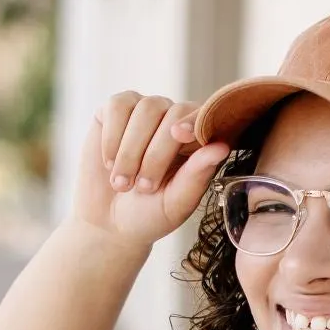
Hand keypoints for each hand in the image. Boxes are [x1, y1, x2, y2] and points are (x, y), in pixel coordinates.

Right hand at [73, 91, 228, 249]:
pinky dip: (112, 136)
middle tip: (143, 188)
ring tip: (122, 182)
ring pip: (144, 108)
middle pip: (173, 113)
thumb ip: (197, 175)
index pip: (204, 117)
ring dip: (130, 150)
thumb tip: (221, 147)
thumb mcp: (176, 203)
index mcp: (198, 140)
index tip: (179, 135)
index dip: (193, 122)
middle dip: (155, 153)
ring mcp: (145, 110)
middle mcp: (175, 119)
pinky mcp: (115, 110)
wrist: (109, 223)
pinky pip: (117, 106)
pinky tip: (109, 161)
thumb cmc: (150, 214)